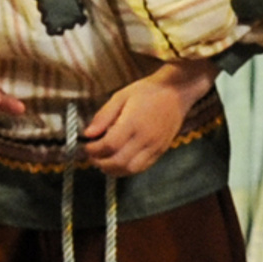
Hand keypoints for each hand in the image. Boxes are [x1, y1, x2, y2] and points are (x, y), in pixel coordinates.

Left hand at [83, 63, 213, 175]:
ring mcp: (155, 146)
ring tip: (103, 162)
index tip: (86, 146)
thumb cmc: (148, 91)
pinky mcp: (161, 151)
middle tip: (91, 156)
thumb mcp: (121, 96)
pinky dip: (127, 169)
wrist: (177, 92)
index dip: (93, 150)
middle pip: (118, 161)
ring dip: (113, 170)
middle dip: (100, 162)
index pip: (109, 145)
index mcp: (133, 122)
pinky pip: (142, 168)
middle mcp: (145, 137)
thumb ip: (103, 116)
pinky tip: (119, 162)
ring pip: (130, 169)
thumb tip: (88, 133)